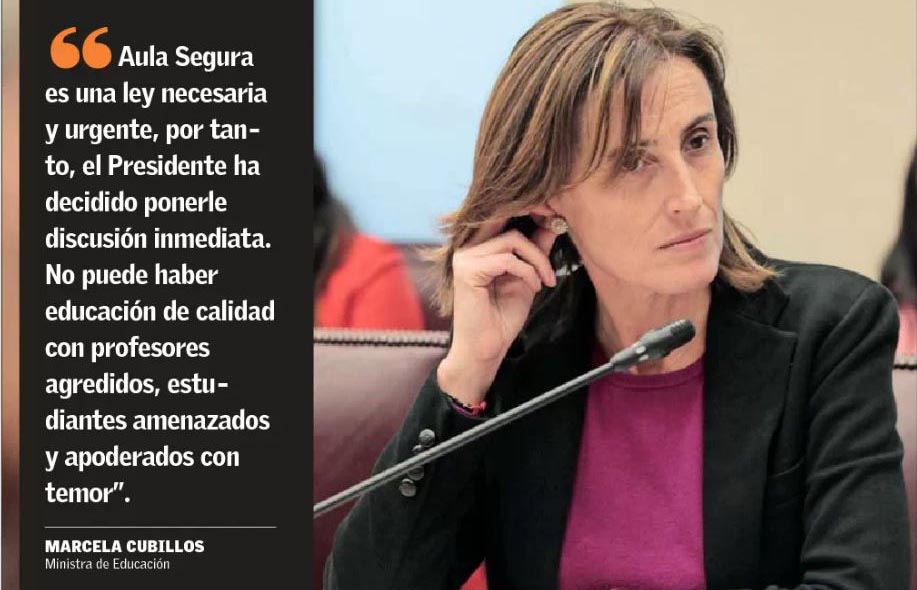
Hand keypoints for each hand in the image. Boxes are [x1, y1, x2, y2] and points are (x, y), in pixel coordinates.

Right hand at [437, 215, 557, 404]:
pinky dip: (527, 272)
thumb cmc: (502, 318)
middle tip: (556, 246)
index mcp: (478, 247)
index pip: (505, 217)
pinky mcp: (467, 270)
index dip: (531, 213)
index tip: (557, 221)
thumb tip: (553, 223)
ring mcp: (465, 257)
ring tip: (546, 280)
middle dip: (537, 235)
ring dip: (537, 260)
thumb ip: (535, 250)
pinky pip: (507, 259)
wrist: (486, 349)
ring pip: (512, 240)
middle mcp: (467, 247)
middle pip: (509, 223)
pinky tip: (534, 287)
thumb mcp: (527, 277)